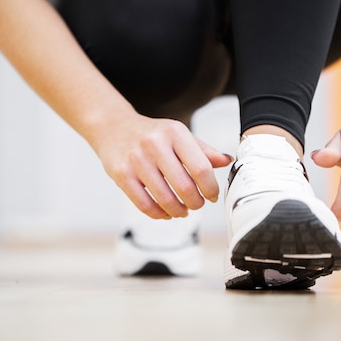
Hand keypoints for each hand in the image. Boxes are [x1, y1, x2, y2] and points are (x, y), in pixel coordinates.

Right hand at [95, 114, 231, 218]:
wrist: (113, 127)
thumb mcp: (178, 134)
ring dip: (178, 211)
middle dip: (196, 202)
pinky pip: (144, 204)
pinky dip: (159, 214)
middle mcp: (155, 144)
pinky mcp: (121, 174)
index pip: (201, 168)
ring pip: (165, 198)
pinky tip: (165, 213)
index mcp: (175, 132)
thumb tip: (227, 161)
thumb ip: (203, 150)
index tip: (213, 196)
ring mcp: (136, 160)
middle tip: (197, 204)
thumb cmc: (151, 134)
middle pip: (184, 186)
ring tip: (183, 210)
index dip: (210, 188)